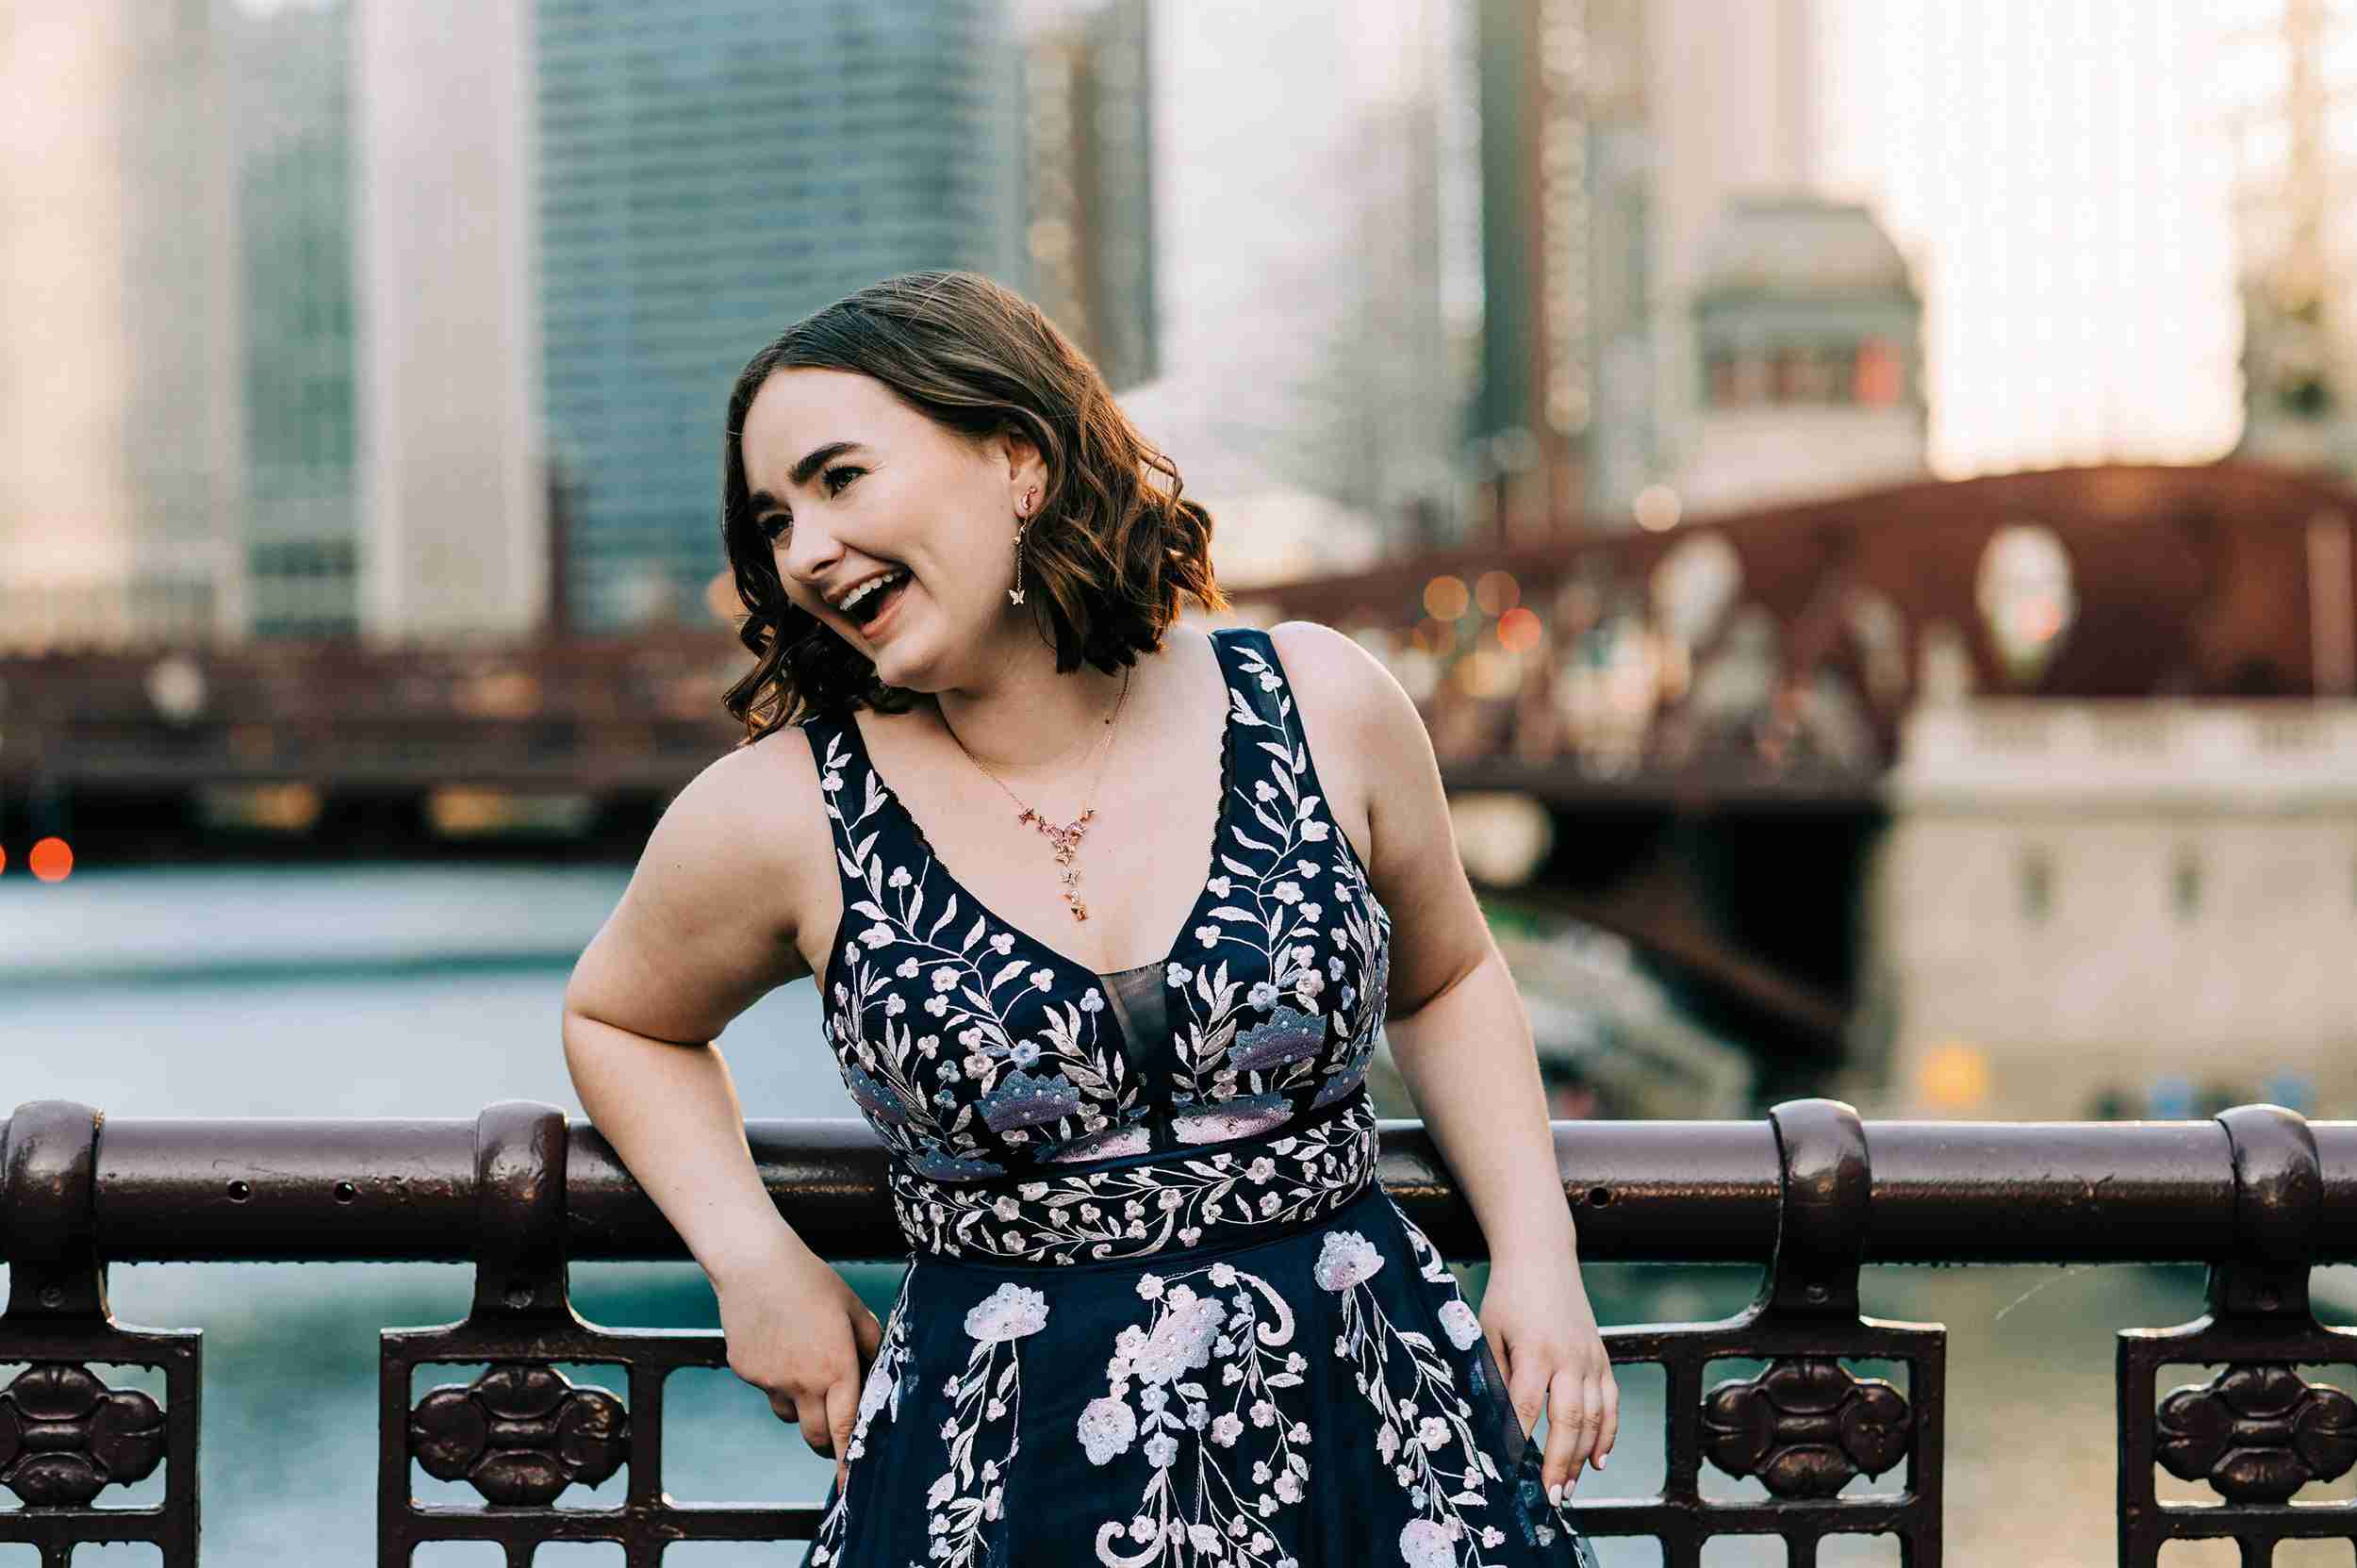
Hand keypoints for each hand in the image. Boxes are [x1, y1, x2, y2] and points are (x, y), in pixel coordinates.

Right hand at [712, 1236, 884, 1494]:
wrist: (755, 1264)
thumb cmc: (811, 1282)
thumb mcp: (853, 1310)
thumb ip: (873, 1345)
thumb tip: (883, 1372)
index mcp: (836, 1368)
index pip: (845, 1430)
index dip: (849, 1463)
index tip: (851, 1488)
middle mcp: (803, 1382)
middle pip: (815, 1436)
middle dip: (826, 1440)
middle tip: (832, 1423)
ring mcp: (770, 1381)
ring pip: (790, 1414)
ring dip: (801, 1404)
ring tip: (802, 1360)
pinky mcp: (746, 1373)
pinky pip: (767, 1389)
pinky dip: (775, 1378)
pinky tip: (777, 1342)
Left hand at [1479, 1248, 1616, 1506]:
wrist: (1542, 1258)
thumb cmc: (1508, 1296)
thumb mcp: (1489, 1330)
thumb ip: (1494, 1374)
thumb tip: (1493, 1421)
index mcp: (1534, 1350)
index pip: (1525, 1407)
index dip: (1518, 1443)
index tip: (1511, 1474)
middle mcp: (1568, 1357)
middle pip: (1569, 1419)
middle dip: (1561, 1462)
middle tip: (1552, 1496)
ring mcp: (1590, 1358)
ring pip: (1596, 1417)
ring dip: (1584, 1456)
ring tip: (1570, 1487)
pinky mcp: (1603, 1358)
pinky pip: (1612, 1403)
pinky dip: (1608, 1434)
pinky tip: (1599, 1461)